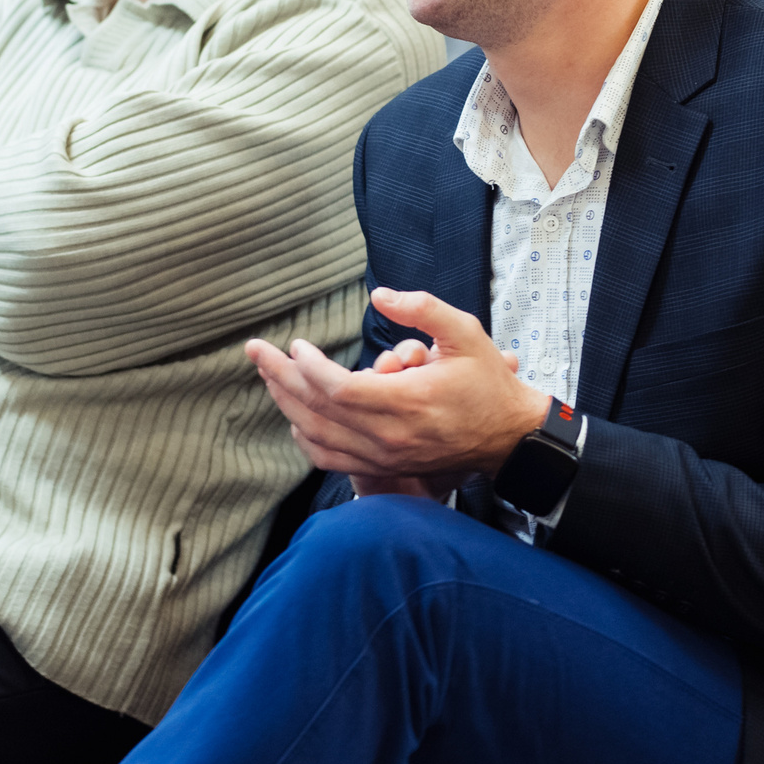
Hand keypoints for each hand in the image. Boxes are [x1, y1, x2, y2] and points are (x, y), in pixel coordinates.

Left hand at [245, 287, 548, 489]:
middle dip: (281, 378)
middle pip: (317, 411)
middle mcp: (389, 435)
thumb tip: (380, 295)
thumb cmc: (486, 383)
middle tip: (256, 351)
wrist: (507, 435)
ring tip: (268, 376)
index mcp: (407, 402)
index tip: (296, 344)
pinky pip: (330, 458)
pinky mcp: (383, 468)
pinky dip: (305, 437)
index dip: (308, 367)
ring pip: (316, 437)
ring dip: (286, 405)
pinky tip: (295, 415)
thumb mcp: (465, 332)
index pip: (338, 389)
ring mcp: (384, 457)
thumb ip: (422, 309)